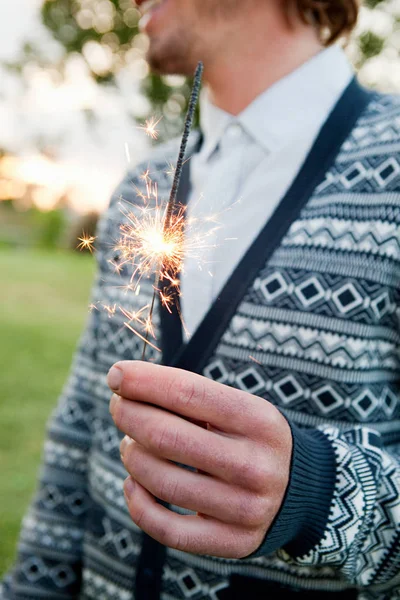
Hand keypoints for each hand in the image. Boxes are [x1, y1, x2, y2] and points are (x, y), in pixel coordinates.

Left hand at [108, 361, 291, 558]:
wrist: (301, 487)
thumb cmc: (252, 437)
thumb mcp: (240, 407)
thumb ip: (190, 396)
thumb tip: (124, 382)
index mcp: (258, 420)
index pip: (187, 393)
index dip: (143, 381)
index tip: (116, 374)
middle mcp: (255, 465)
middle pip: (166, 437)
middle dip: (128, 415)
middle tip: (119, 406)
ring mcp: (245, 508)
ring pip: (160, 481)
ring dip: (131, 455)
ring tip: (132, 443)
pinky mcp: (233, 542)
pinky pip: (167, 529)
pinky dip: (137, 503)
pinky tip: (133, 483)